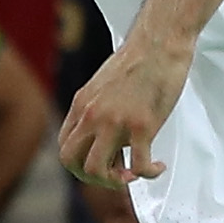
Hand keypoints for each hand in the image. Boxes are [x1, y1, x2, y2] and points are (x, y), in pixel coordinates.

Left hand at [59, 25, 191, 188]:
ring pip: (96, 170)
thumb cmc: (137, 61)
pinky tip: (158, 167)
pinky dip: (149, 174)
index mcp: (81, 104)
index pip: (64, 147)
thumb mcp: (103, 86)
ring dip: (116, 181)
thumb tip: (104, 137)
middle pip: (71, 162)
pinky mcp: (141, 125)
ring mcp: (115, 121)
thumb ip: (98, 110)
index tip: (103, 164)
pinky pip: (138, 166)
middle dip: (93, 178)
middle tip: (117, 175)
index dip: (81, 165)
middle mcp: (92, 114)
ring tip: (135, 174)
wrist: (159, 41)